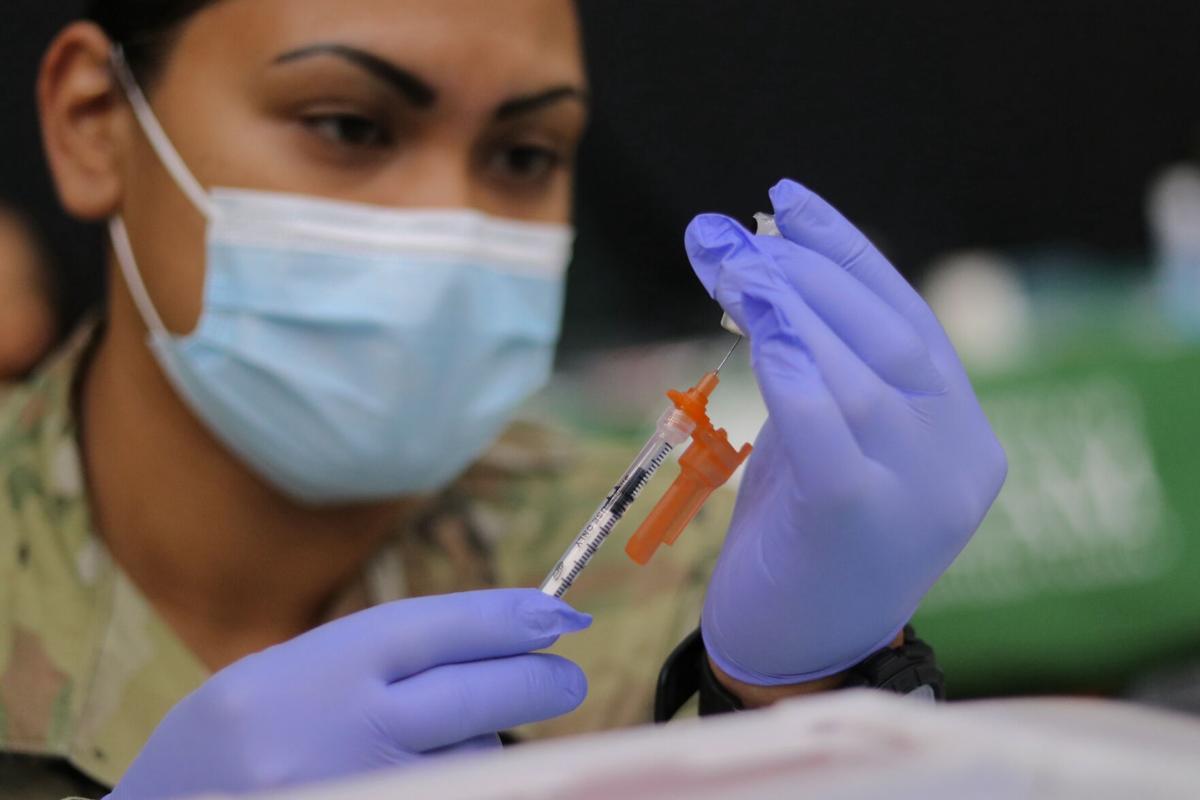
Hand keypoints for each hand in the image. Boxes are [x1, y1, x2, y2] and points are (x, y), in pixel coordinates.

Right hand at [108, 590, 590, 798]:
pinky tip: (439, 770)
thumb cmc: (234, 741)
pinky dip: (466, 778)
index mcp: (321, 669)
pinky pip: (462, 791)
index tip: (558, 614)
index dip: (508, 617)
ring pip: (476, 753)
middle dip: (538, 681)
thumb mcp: (288, 674)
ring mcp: (369, 786)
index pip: (440, 627)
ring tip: (434, 743)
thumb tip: (501, 640)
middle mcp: (347, 730)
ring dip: (483, 741)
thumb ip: (382, 658)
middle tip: (566, 677)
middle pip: (479, 692)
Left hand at [687, 179, 1005, 684]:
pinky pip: (828, 427)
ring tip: (724, 263)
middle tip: (729, 233)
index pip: (910, 316)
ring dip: (784, 307)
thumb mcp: (831, 440)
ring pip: (856, 373)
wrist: (797, 653)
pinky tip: (754, 328)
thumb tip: (772, 270)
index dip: (847, 250)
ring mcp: (922, 494)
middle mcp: (961, 457)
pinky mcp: (863, 522)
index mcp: (965, 431)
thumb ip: (826, 369)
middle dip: (804, 270)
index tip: (786, 199)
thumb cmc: (805, 539)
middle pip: (888, 336)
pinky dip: (791, 369)